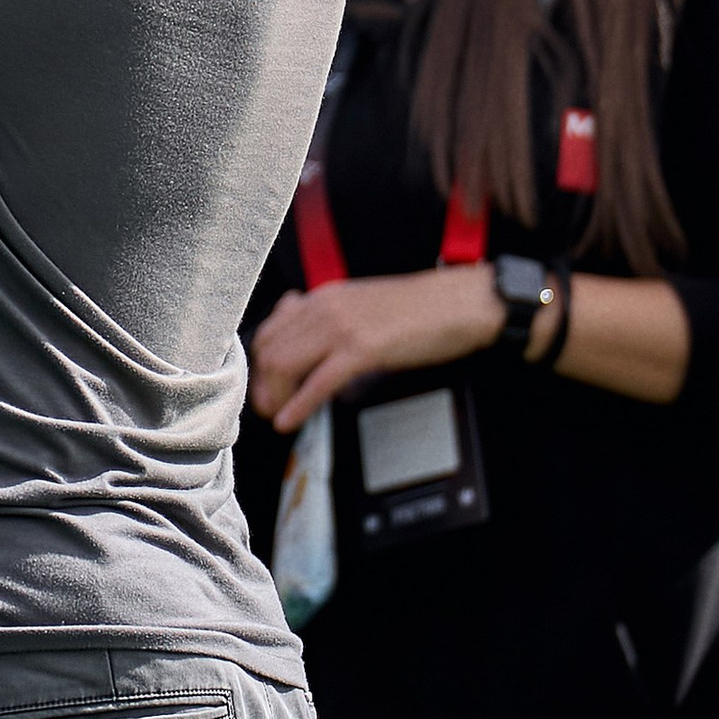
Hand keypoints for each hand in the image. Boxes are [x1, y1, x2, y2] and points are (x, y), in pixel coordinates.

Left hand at [246, 265, 499, 431]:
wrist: (460, 302)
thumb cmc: (419, 309)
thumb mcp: (362, 306)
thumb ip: (329, 320)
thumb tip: (304, 341)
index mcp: (324, 298)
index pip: (270, 330)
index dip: (259, 363)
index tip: (263, 386)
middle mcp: (325, 308)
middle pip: (270, 350)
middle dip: (262, 385)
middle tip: (265, 409)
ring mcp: (342, 327)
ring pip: (286, 365)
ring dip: (275, 396)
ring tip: (276, 417)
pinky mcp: (363, 349)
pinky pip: (319, 382)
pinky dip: (299, 405)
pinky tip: (290, 421)